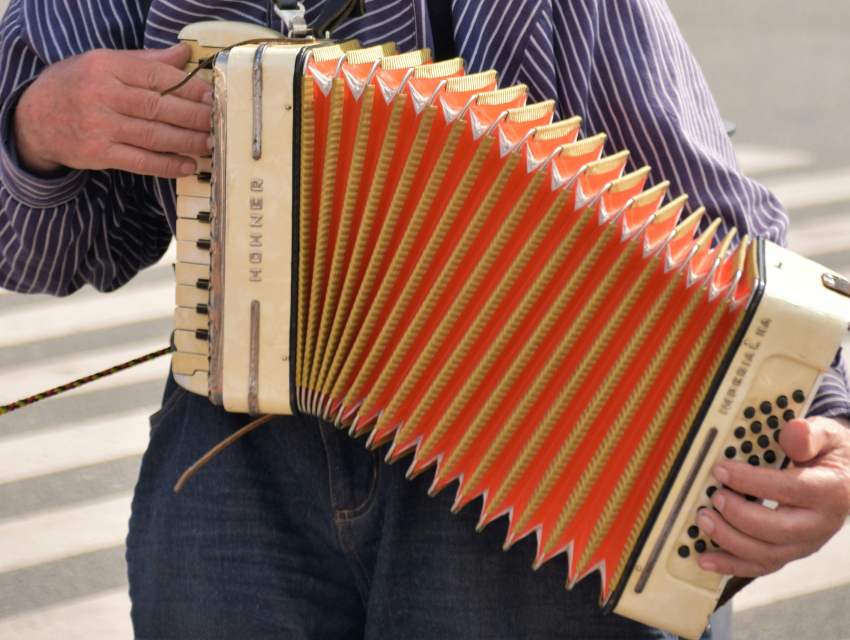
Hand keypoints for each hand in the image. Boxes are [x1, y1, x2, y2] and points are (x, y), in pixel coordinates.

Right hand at [14, 43, 211, 178]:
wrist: (34, 118)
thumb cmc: (76, 86)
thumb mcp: (104, 63)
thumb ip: (145, 61)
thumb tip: (184, 53)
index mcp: (107, 66)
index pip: (158, 76)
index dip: (191, 88)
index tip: (214, 96)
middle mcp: (103, 95)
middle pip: (160, 107)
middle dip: (196, 116)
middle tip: (219, 121)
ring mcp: (100, 126)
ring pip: (154, 135)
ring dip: (188, 141)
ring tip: (211, 142)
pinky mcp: (98, 153)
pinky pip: (141, 161)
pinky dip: (168, 165)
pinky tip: (188, 165)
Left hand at [696, 416, 849, 576]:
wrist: (845, 478)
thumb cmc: (828, 454)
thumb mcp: (826, 435)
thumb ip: (809, 434)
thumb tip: (794, 431)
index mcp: (831, 491)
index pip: (788, 490)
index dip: (751, 481)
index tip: (721, 470)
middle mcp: (820, 523)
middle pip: (778, 530)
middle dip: (738, 516)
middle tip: (713, 497)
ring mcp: (805, 542)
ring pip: (767, 554)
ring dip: (729, 540)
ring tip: (703, 520)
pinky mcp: (791, 551)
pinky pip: (761, 565)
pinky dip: (732, 564)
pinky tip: (706, 558)